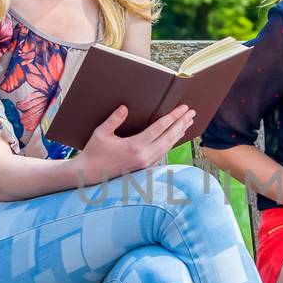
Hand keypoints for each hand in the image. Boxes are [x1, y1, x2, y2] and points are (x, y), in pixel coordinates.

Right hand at [74, 104, 194, 183]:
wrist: (90, 175)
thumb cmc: (94, 152)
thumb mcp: (101, 133)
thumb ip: (114, 119)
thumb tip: (125, 107)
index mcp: (134, 146)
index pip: (159, 128)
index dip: (172, 117)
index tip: (182, 108)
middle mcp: (143, 156)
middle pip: (169, 137)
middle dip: (181, 123)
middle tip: (191, 112)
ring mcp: (145, 163)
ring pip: (168, 146)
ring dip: (179, 133)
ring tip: (188, 122)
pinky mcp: (145, 167)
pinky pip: (162, 152)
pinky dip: (171, 142)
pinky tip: (176, 136)